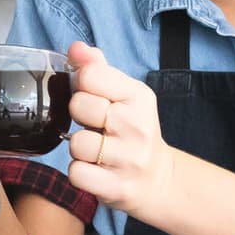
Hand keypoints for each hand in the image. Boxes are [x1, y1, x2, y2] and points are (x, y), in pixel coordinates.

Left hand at [63, 42, 175, 218]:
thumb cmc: (132, 131)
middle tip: (94, 126)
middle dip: (78, 117)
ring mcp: (130, 159)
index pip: (90, 75)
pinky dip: (79, 172)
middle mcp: (138, 126)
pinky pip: (77, 173)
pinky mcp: (118, 187)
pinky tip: (94, 169)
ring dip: (78, 148)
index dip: (80, 85)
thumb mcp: (124, 96)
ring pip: (76, 143)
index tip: (91, 96)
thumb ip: (98, 69)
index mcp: (138, 96)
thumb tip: (75, 48)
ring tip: (95, 150)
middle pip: (79, 106)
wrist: (158, 179)